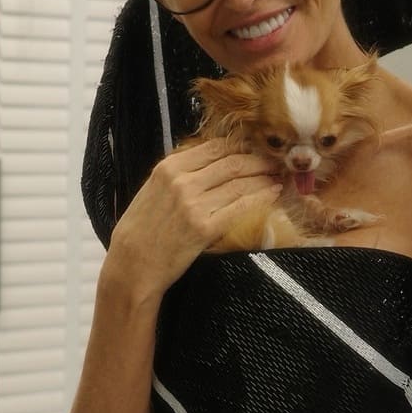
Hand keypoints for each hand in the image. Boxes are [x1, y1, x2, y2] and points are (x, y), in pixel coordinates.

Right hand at [105, 137, 283, 299]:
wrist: (132, 264)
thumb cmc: (142, 230)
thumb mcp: (153, 190)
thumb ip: (180, 174)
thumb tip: (212, 163)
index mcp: (169, 168)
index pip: (215, 148)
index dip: (241, 147)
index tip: (256, 151)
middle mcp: (182, 182)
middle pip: (232, 162)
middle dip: (258, 161)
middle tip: (275, 164)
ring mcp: (194, 205)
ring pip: (240, 183)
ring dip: (265, 178)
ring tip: (278, 178)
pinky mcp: (205, 228)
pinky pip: (241, 207)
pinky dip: (261, 198)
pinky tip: (273, 194)